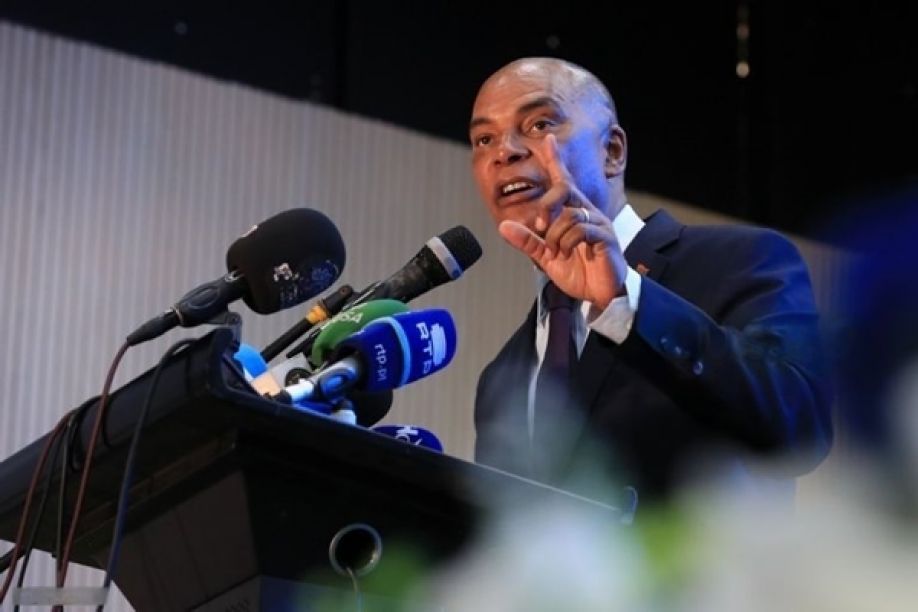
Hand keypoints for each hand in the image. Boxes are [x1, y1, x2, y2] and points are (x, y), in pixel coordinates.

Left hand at [498, 134, 626, 309]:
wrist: (601, 295)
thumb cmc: (579, 273)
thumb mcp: (546, 257)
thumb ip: (527, 241)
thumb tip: (503, 227)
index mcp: (573, 213)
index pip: (564, 181)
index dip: (555, 160)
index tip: (547, 140)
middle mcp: (587, 213)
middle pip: (565, 189)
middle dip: (546, 204)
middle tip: (538, 225)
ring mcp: (598, 223)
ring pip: (570, 214)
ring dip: (555, 234)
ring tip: (555, 251)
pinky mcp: (606, 237)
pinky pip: (582, 229)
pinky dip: (567, 241)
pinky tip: (565, 253)